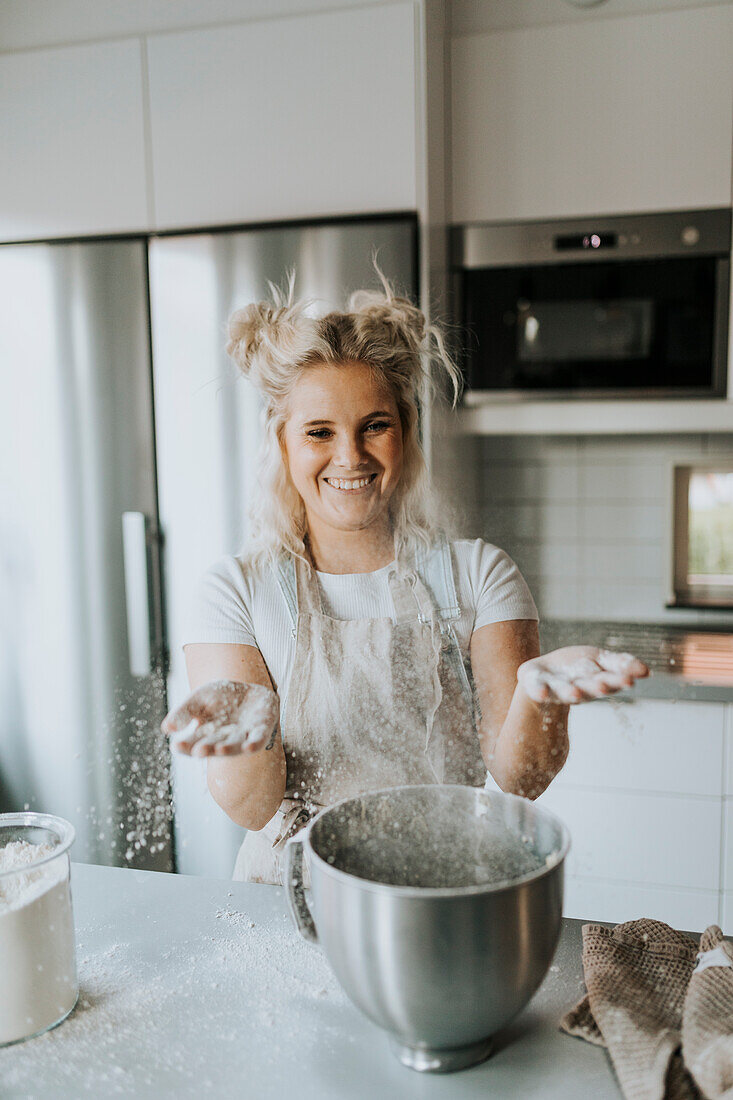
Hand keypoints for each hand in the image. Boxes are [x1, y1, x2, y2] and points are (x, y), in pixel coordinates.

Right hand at [161, 680, 278, 756]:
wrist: (250, 691)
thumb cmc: (221, 698)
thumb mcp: (199, 699)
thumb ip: (184, 712)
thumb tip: (166, 728)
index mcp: (206, 736)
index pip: (193, 744)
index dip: (186, 746)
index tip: (176, 746)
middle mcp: (224, 741)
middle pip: (214, 746)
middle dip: (206, 748)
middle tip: (198, 751)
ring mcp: (244, 737)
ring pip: (236, 746)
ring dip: (228, 748)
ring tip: (219, 748)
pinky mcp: (262, 731)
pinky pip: (258, 739)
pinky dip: (254, 743)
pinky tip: (249, 746)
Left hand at [517, 646, 648, 704]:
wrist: (543, 674)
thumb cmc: (577, 668)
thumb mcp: (601, 660)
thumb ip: (622, 664)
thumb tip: (647, 671)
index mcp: (598, 681)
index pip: (611, 679)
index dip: (619, 680)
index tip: (630, 680)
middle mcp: (579, 687)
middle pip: (590, 687)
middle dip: (597, 686)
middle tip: (605, 686)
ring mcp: (557, 687)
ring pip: (566, 691)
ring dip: (571, 692)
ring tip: (576, 693)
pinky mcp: (536, 684)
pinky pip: (537, 689)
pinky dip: (540, 691)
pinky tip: (542, 693)